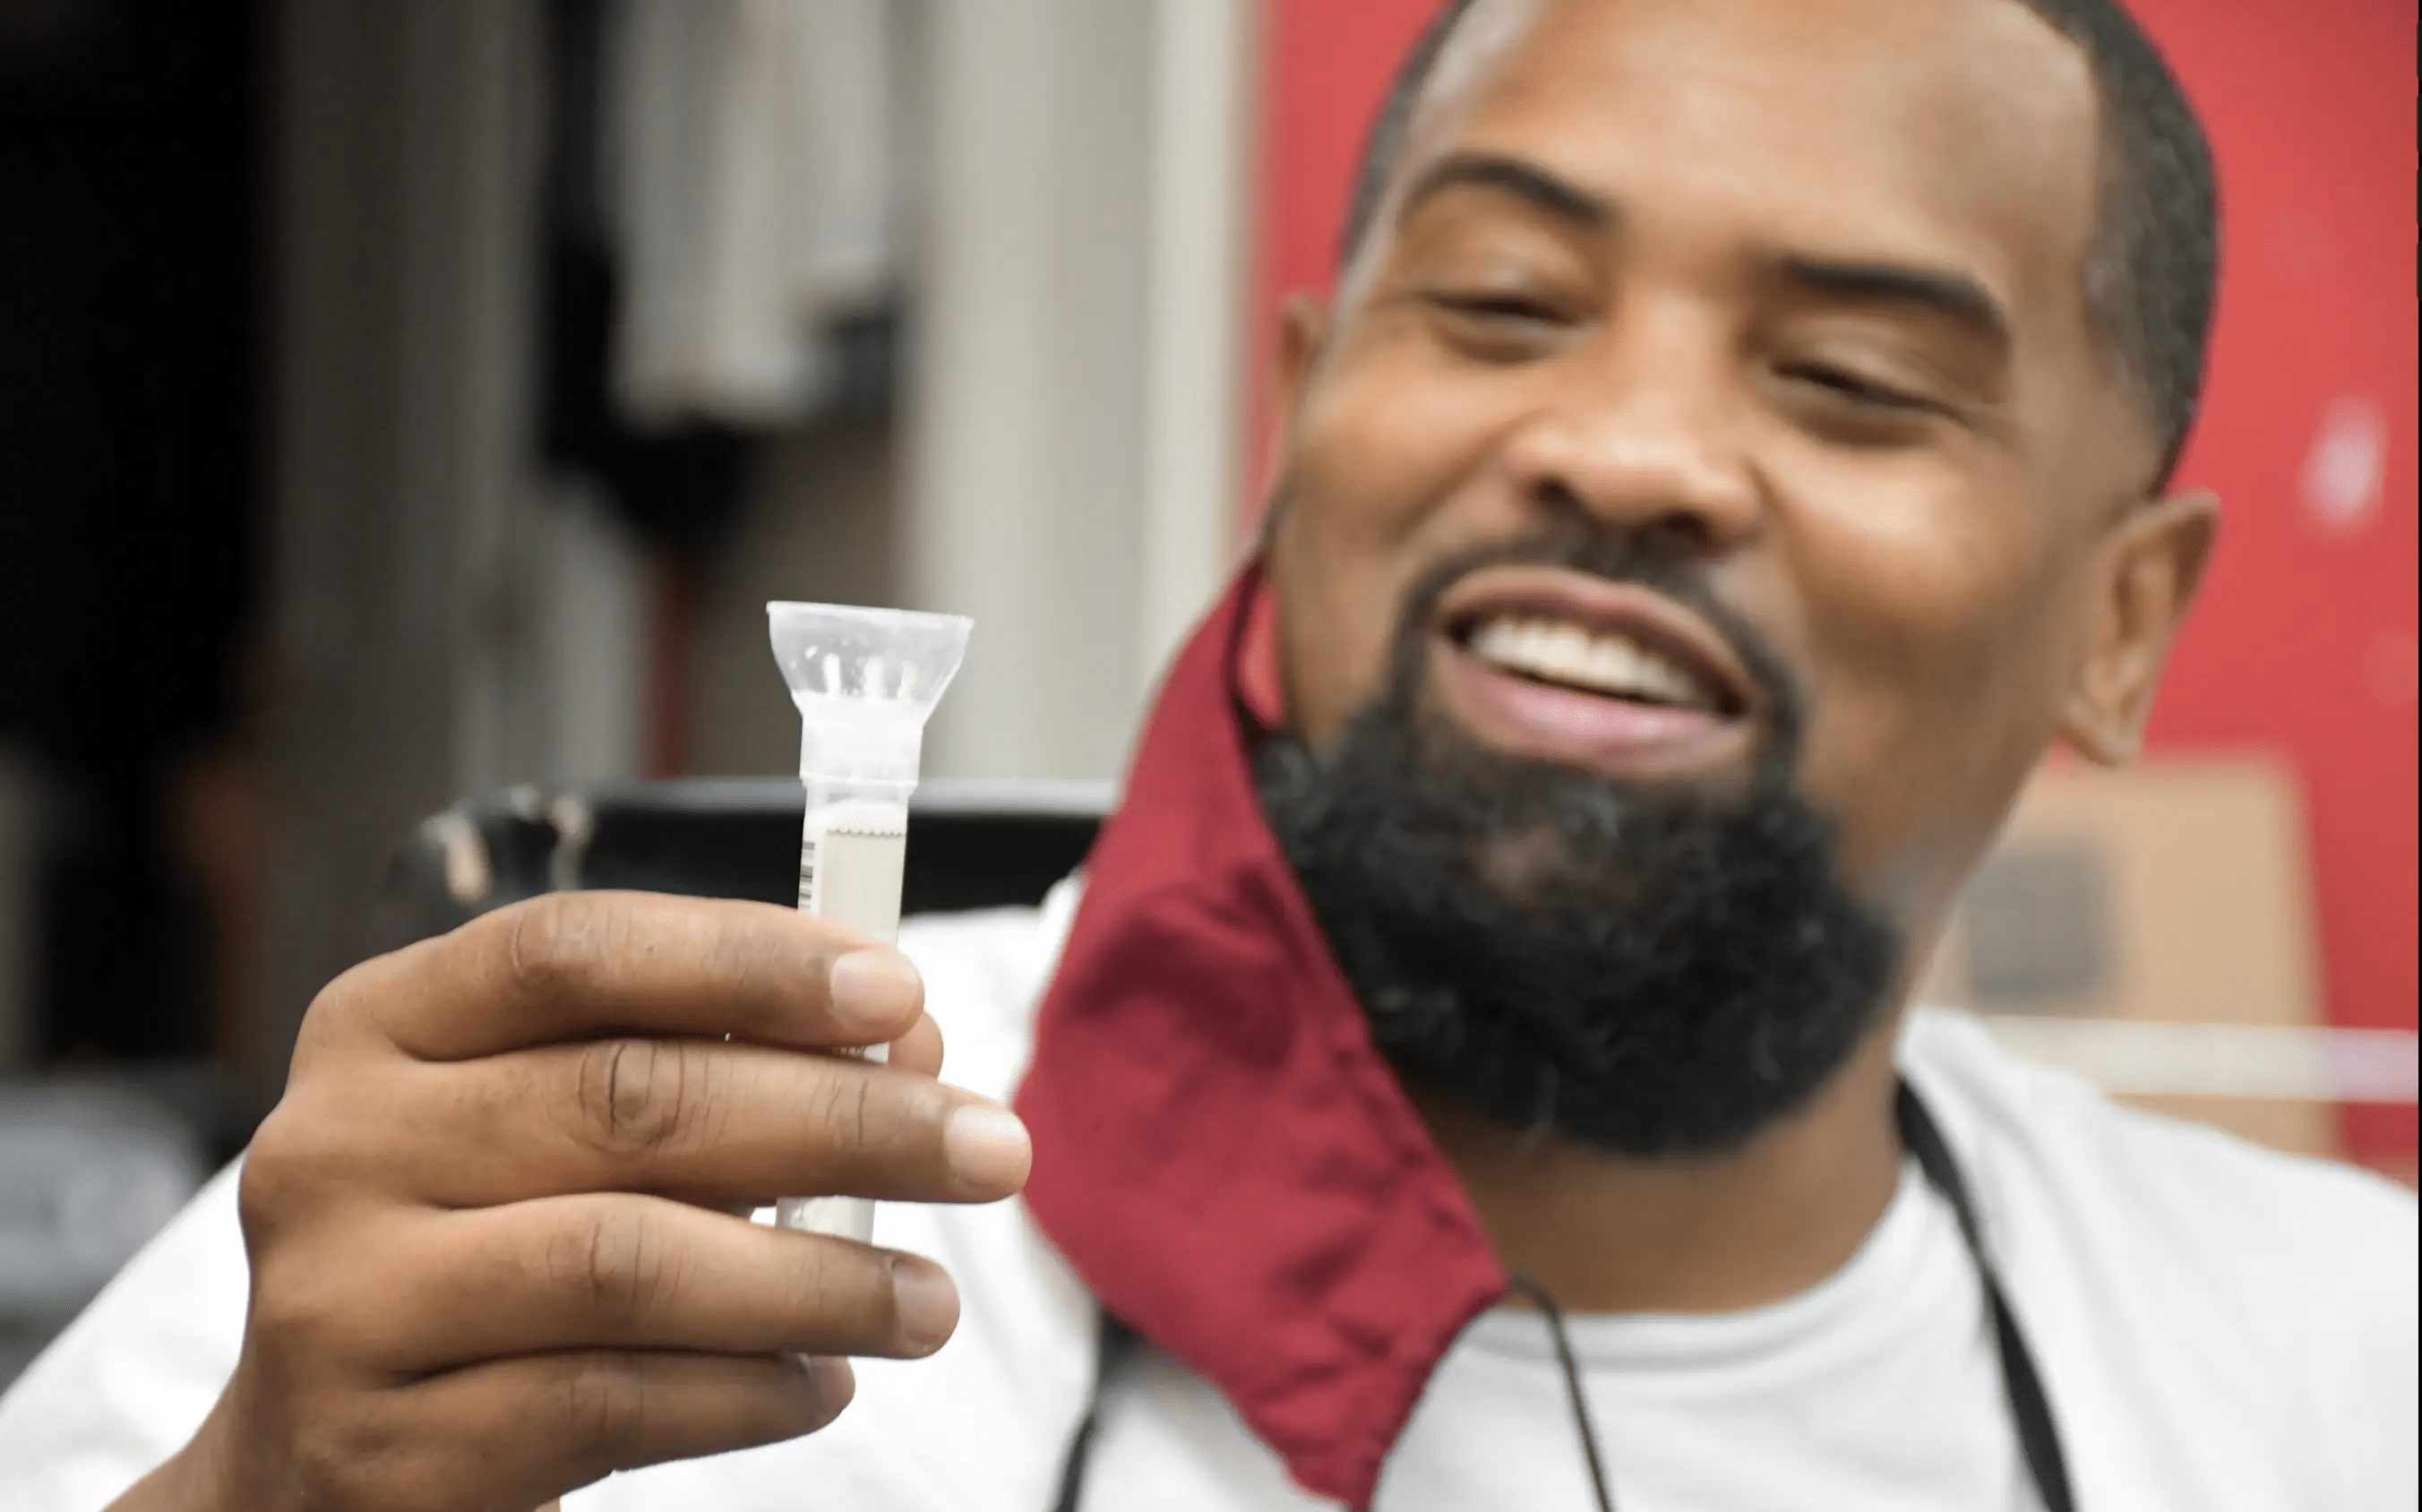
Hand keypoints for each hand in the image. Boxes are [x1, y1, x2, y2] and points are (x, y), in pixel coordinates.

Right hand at [114, 891, 1031, 1511]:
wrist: (316, 1465)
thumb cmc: (477, 1255)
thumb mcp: (542, 1130)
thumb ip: (693, 1068)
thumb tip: (904, 1044)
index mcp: (382, 1027)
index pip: (575, 949)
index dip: (749, 960)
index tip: (900, 991)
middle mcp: (341, 1145)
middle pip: (630, 1100)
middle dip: (845, 1119)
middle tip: (988, 1146)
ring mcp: (344, 1301)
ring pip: (627, 1260)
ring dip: (819, 1276)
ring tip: (930, 1297)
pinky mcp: (387, 1448)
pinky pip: (610, 1403)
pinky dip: (747, 1390)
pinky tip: (823, 1382)